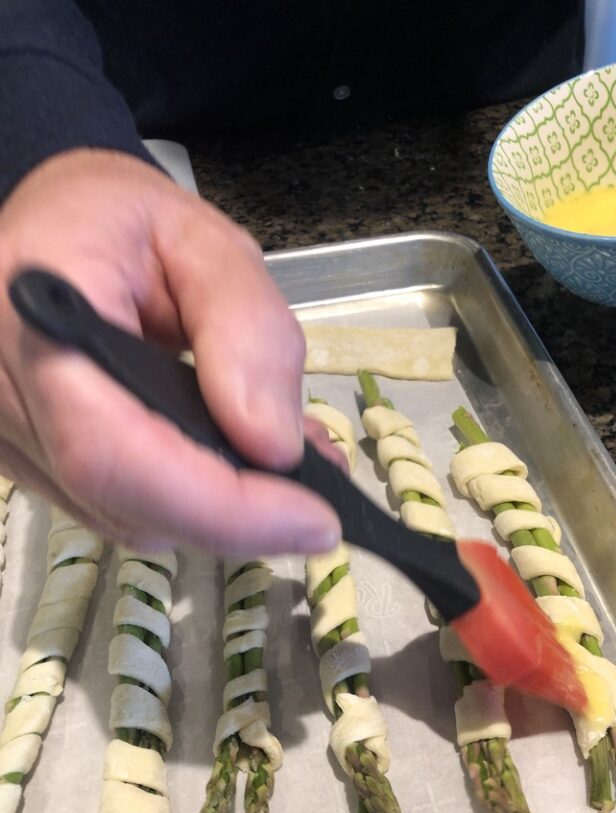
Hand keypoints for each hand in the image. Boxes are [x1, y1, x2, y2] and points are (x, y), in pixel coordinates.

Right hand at [0, 149, 340, 555]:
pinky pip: (113, 506)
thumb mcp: (207, 244)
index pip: (116, 450)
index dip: (221, 507)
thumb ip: (249, 332)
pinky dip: (182, 501)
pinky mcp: (25, 459)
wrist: (51, 224)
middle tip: (315, 500)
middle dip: (234, 517)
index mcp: (39, 316)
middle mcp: (3, 391)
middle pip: (123, 501)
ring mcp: (4, 436)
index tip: (313, 518)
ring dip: (213, 512)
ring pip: (124, 517)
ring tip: (277, 468)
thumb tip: (274, 445)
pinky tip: (224, 463)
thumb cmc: (120, 222)